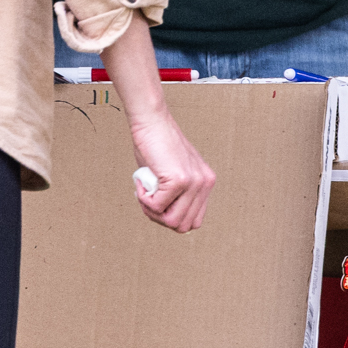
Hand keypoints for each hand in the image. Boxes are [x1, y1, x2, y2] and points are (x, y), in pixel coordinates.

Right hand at [129, 110, 214, 232]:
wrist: (151, 123)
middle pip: (183, 225)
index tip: (157, 204)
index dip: (171, 218)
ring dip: (151, 212)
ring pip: (171, 220)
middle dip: (160, 218)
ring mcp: (194, 183)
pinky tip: (140, 182)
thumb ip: (176, 194)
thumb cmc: (156, 146)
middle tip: (147, 200)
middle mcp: (205, 184)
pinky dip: (143, 199)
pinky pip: (157, 206)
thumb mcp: (173, 174)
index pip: (194, 221)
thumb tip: (166, 217)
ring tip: (143, 193)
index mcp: (206, 184)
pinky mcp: (179, 180)